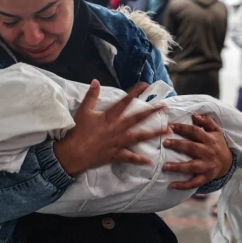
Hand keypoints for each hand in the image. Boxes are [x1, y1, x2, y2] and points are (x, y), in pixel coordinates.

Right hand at [53, 80, 168, 176]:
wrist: (73, 153)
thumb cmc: (78, 132)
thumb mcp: (83, 111)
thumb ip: (91, 96)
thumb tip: (95, 81)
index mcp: (109, 117)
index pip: (125, 102)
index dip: (135, 92)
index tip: (145, 85)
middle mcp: (117, 129)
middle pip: (138, 118)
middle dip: (152, 112)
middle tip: (165, 107)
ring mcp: (118, 142)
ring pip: (139, 137)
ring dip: (154, 134)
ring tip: (168, 131)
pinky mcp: (116, 154)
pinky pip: (130, 157)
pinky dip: (139, 159)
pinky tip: (150, 161)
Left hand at [162, 114, 232, 189]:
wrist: (228, 162)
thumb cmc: (218, 144)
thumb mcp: (216, 130)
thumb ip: (207, 121)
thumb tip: (194, 115)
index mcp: (209, 139)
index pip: (194, 131)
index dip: (182, 128)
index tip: (169, 126)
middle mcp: (208, 152)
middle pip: (191, 147)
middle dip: (178, 145)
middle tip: (165, 143)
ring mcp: (207, 166)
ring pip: (191, 166)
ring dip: (178, 167)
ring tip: (165, 166)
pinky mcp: (206, 177)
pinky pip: (194, 183)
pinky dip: (183, 185)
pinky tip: (172, 185)